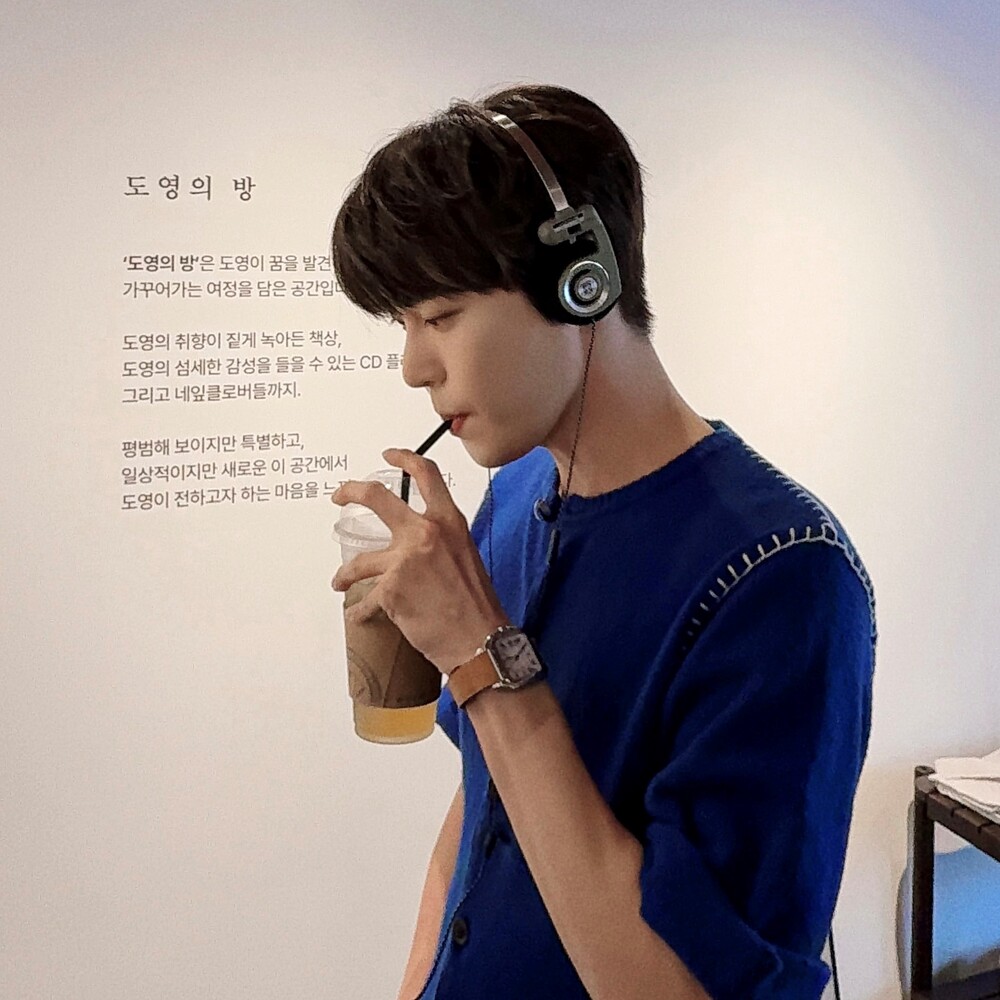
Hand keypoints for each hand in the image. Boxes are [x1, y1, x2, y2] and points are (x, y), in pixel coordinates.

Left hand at [331, 449, 510, 673]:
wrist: (479, 641)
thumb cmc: (478, 606)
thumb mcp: (466, 558)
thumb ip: (442, 542)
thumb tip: (422, 546)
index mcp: (449, 522)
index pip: (426, 475)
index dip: (405, 459)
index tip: (390, 455)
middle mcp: (425, 533)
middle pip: (376, 498)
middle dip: (351, 492)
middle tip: (339, 495)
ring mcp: (404, 560)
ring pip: (360, 561)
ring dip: (346, 573)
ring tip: (339, 581)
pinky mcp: (390, 589)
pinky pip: (366, 598)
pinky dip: (361, 609)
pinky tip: (359, 616)